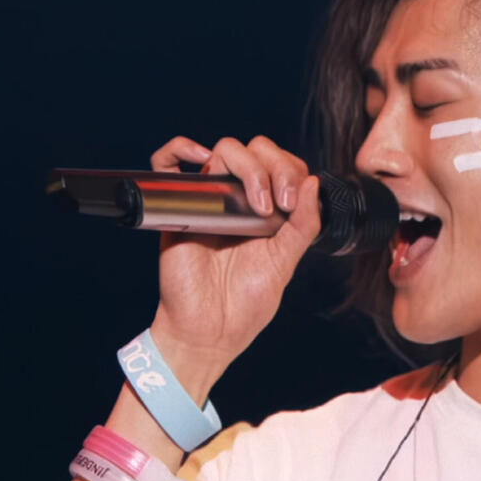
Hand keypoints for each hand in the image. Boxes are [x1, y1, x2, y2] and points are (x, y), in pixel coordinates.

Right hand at [146, 135, 320, 380]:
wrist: (209, 332)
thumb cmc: (245, 304)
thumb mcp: (285, 262)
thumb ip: (303, 224)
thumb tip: (314, 182)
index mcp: (268, 210)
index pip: (283, 164)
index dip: (292, 171)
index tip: (293, 204)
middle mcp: (239, 200)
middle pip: (257, 150)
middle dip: (276, 166)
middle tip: (279, 204)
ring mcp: (209, 201)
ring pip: (226, 150)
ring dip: (249, 166)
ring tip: (257, 203)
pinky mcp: (179, 209)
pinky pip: (165, 163)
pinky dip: (178, 148)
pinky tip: (201, 160)